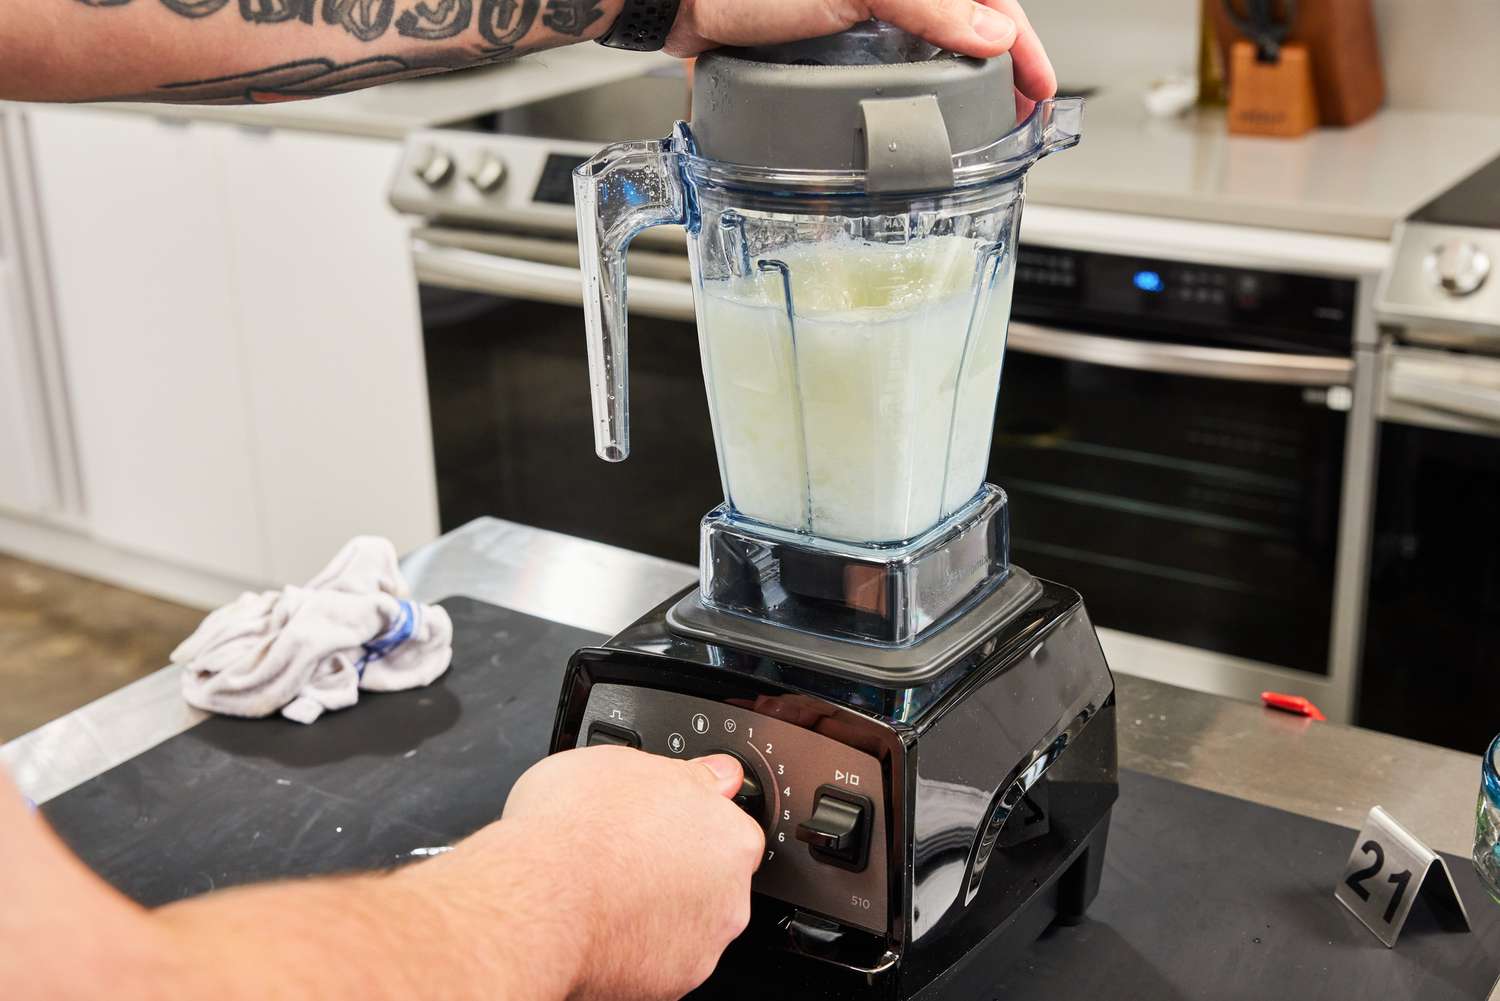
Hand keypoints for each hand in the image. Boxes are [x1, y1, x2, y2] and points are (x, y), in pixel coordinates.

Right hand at [500, 747, 764, 1000]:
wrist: (539, 899)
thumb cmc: (577, 828)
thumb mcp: (630, 762)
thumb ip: (688, 774)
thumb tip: (715, 773)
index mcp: (730, 838)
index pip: (729, 830)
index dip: (689, 824)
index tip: (660, 823)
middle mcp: (728, 898)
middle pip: (712, 881)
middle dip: (676, 870)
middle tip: (627, 855)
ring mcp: (699, 947)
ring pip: (684, 925)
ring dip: (656, 912)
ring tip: (605, 893)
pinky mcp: (667, 986)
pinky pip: (655, 962)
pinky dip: (633, 949)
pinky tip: (600, 927)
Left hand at [667, 0, 1055, 101]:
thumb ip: (928, 7)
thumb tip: (991, 32)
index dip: (1019, 42)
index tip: (1039, 86)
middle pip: (963, 18)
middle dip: (997, 62)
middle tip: (1017, 109)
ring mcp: (856, 6)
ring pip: (928, 40)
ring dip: (958, 75)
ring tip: (980, 114)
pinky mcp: (825, 34)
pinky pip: (885, 56)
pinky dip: (911, 81)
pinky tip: (919, 104)